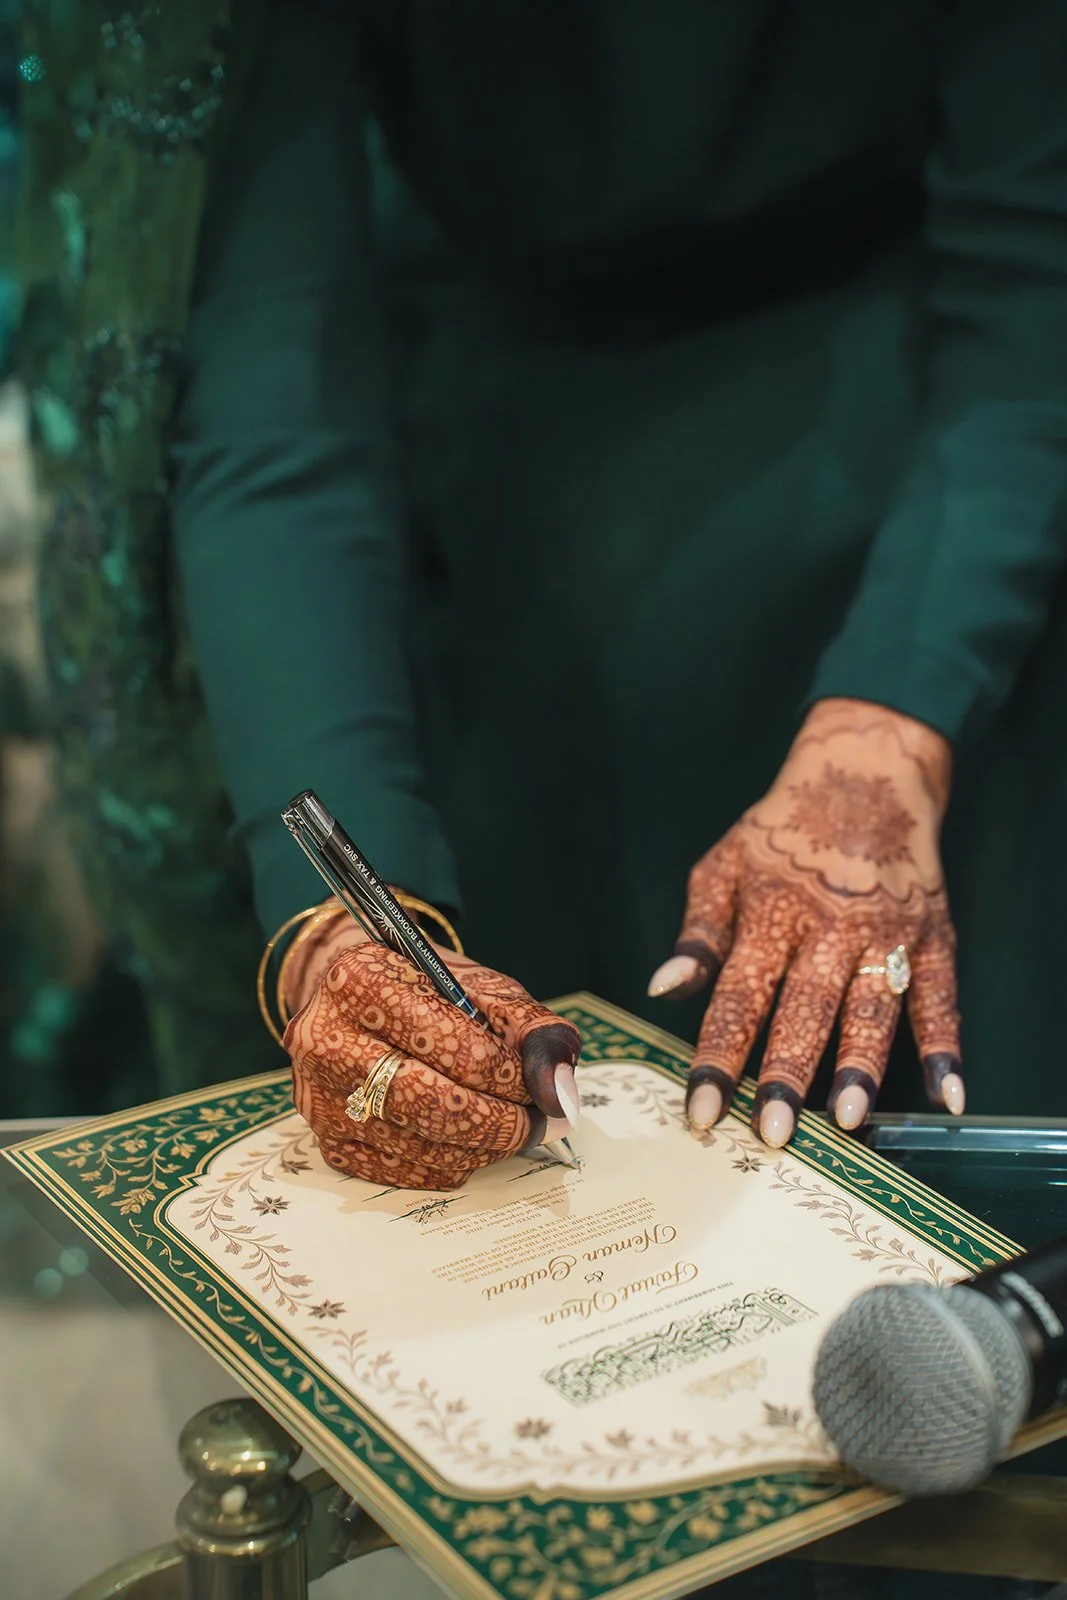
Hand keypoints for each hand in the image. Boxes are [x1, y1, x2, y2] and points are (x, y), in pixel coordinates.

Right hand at [283, 920, 581, 1188]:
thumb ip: (533, 1031)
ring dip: (483, 1147)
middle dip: (502, 1121)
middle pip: (433, 1104)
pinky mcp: (326, 1142)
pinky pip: (402, 1173)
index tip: (542, 1086)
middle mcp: (324, 1040)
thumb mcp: (485, 989)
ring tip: (516, 1129)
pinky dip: (450, 1164)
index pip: (452, 1047)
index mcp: (360, 981)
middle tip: (542, 1121)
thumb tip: (561, 1094)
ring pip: (421, 1145)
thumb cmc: (430, 991)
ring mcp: (320, 1096)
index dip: (509, 1075)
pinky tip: (473, 1142)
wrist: (363, 1002)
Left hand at [648, 699, 963, 1146]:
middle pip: (805, 1009)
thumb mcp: (724, 867)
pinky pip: (941, 998)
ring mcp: (886, 932)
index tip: (700, 1112)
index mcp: (771, 913)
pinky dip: (947, 1048)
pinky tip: (947, 1096)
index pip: (737, 996)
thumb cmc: (781, 830)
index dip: (717, 1056)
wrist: (865, 770)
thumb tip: (664, 988)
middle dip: (788, 1073)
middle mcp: (829, 927)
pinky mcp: (932, 935)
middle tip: (773, 1133)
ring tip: (848, 1121)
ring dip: (861, 1065)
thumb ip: (699, 932)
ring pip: (873, 1007)